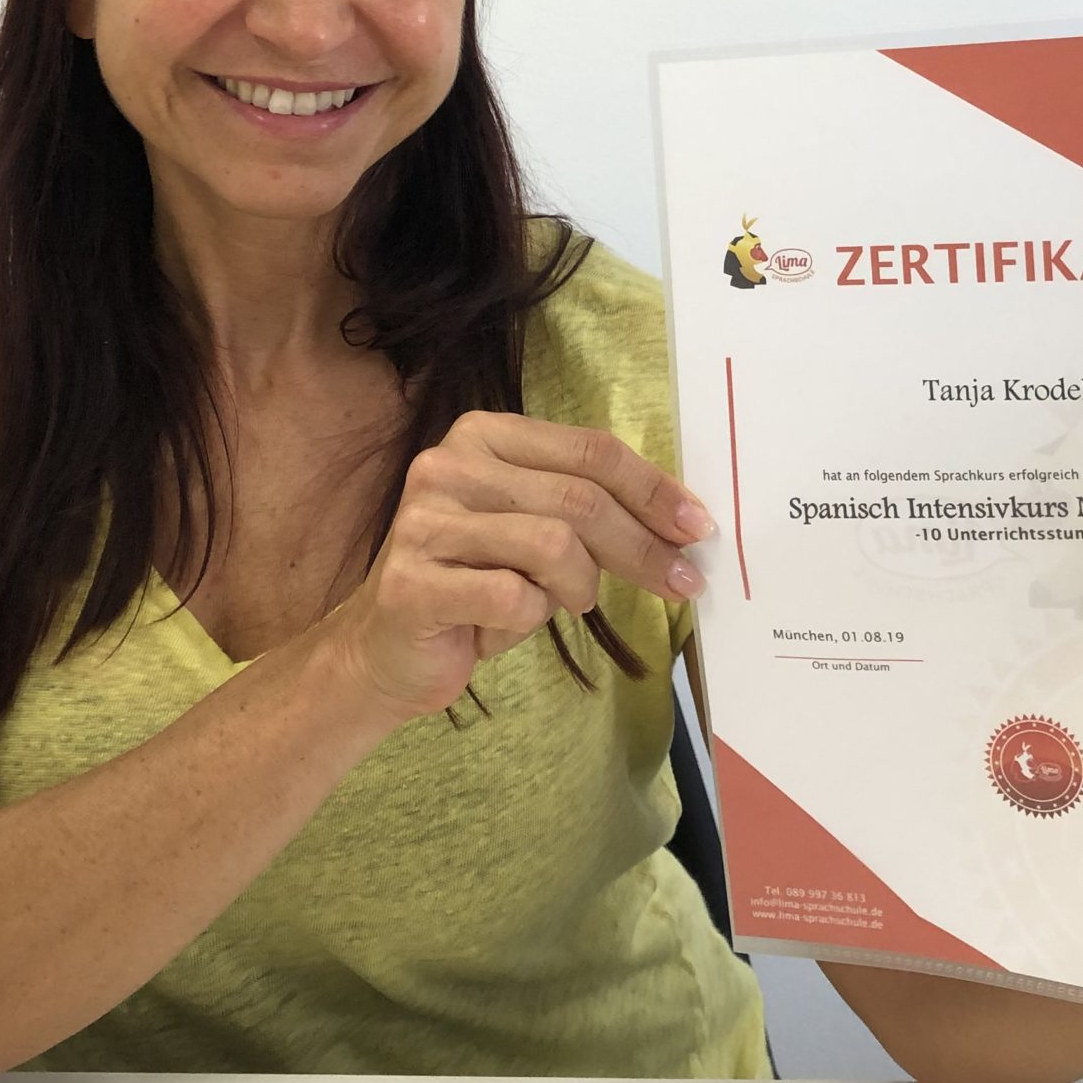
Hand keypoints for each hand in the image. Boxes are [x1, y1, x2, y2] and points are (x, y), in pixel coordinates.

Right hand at [327, 413, 712, 721]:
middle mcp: (447, 466)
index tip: (697, 526)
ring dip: (578, 588)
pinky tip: (502, 626)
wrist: (386, 648)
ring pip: (553, 547)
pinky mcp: (410, 583)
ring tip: (560, 604)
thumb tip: (683, 520)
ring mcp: (423, 522)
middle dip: (642, 547)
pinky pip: (512, 599)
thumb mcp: (535, 529)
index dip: (652, 488)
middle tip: (682, 583)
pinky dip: (527, 621)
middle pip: (579, 499)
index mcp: (483, 435)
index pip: (589, 450)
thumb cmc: (475, 583)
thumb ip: (589, 508)